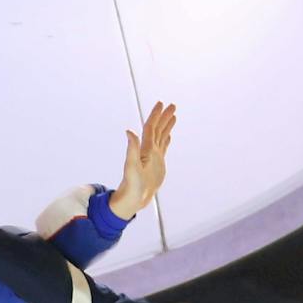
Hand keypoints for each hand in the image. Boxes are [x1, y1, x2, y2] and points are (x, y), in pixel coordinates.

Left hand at [108, 101, 175, 219]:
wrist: (134, 198)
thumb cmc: (132, 184)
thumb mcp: (131, 166)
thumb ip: (132, 148)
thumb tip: (129, 131)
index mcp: (145, 149)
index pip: (151, 128)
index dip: (155, 116)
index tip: (161, 104)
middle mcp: (149, 150)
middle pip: (157, 129)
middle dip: (164, 117)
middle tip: (172, 105)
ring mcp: (154, 157)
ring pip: (161, 136)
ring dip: (167, 125)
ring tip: (173, 115)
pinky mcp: (158, 164)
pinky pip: (163, 148)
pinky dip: (166, 139)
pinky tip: (169, 135)